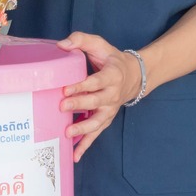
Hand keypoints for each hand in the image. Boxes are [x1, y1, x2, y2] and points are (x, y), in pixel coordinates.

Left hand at [57, 33, 140, 161]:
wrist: (134, 75)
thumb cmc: (111, 59)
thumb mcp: (100, 44)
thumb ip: (81, 40)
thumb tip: (61, 44)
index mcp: (111, 76)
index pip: (95, 82)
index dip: (81, 86)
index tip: (65, 89)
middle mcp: (112, 95)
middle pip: (95, 102)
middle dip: (79, 105)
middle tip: (62, 107)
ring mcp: (110, 109)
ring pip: (97, 122)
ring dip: (83, 129)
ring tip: (67, 133)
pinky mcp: (105, 119)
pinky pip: (96, 134)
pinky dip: (86, 145)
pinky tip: (74, 155)